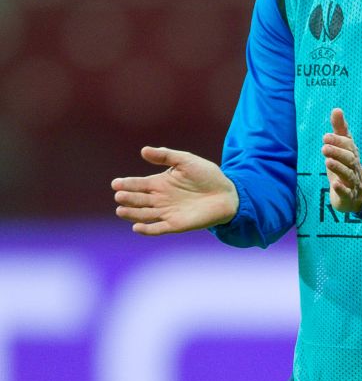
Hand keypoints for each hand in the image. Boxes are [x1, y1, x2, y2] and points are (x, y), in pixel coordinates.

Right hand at [112, 146, 238, 235]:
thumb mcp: (186, 160)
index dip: (127, 184)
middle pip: (138, 200)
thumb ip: (166, 156)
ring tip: (121, 210)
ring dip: (132, 214)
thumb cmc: (207, 175)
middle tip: (119, 196)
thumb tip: (144, 150)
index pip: (138, 184)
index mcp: (160, 183)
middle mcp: (160, 199)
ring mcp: (167, 212)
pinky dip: (147, 229)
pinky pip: (158, 228)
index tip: (116, 183)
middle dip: (128, 198)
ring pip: (144, 214)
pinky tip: (137, 227)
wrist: (227, 193)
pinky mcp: (176, 225)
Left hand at [322, 108, 361, 212]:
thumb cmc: (346, 167)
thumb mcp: (342, 149)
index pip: (348, 146)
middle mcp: (354, 168)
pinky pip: (346, 193)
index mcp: (352, 155)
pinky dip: (341, 189)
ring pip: (348, 175)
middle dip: (338, 152)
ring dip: (338, 167)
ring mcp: (352, 183)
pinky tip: (334, 184)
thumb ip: (340, 130)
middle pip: (349, 159)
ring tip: (327, 161)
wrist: (356, 196)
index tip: (326, 137)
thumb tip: (336, 109)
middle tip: (324, 147)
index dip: (338, 141)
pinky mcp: (348, 197)